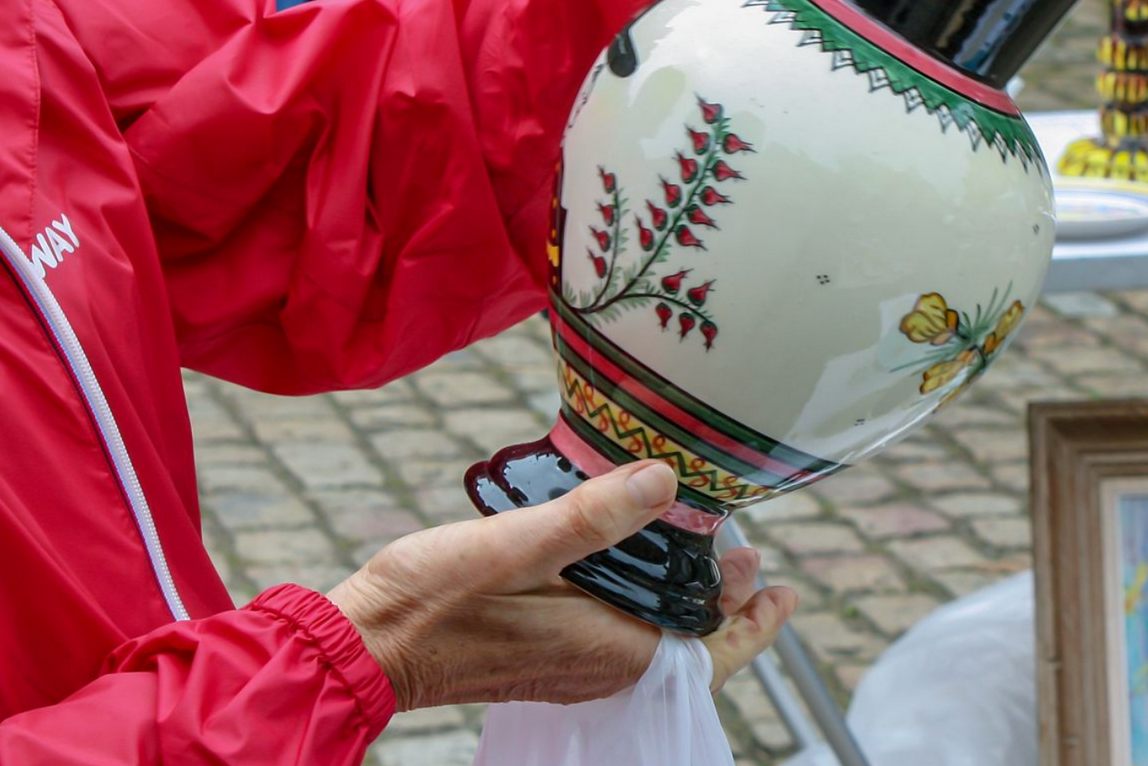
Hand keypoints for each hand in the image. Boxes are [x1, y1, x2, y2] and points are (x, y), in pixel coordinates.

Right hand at [327, 461, 797, 708]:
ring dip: (679, 598)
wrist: (367, 645)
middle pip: (688, 643)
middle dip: (723, 601)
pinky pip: (614, 633)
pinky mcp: (543, 654)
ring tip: (700, 552)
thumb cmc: (434, 599)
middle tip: (749, 556)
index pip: (711, 647)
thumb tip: (664, 482)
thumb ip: (593, 517)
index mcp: (612, 648)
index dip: (753, 616)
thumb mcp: (517, 545)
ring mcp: (571, 664)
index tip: (781, 584)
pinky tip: (624, 562)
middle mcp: (600, 665)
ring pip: (651, 637)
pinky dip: (638, 601)